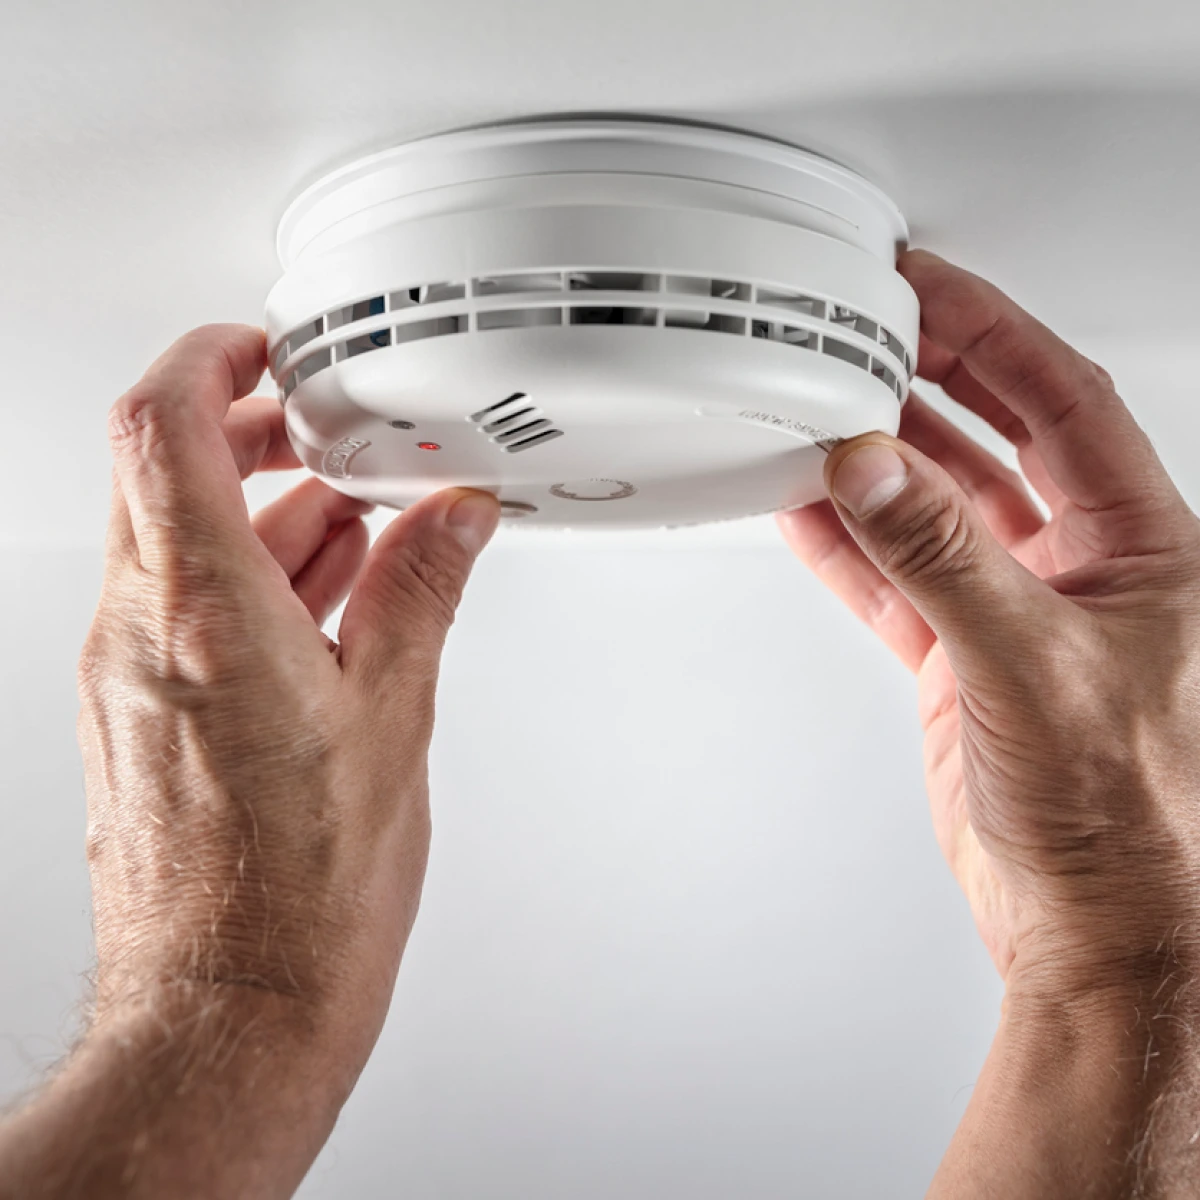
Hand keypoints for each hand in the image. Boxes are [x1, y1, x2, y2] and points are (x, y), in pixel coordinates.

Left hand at [1, 324, 499, 1198]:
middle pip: (166, 474)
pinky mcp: (136, 717)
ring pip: (177, 542)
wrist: (230, 1012)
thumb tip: (450, 520)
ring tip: (357, 530)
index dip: (210, 359)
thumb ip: (419, 595)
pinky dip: (246, 579)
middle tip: (330, 439)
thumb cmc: (300, 899)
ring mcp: (126, 677)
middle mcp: (142, 635)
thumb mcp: (392, 720)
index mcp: (206, 616)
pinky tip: (323, 604)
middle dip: (251, 436)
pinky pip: (178, 607)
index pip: (166, 426)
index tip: (266, 350)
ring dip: (261, 515)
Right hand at [780, 251, 1199, 1194]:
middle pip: (995, 434)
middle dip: (928, 376)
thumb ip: (945, 560)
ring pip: (934, 505)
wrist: (1095, 926)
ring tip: (817, 411)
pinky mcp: (963, 659)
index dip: (991, 329)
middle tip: (861, 329)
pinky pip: (895, 578)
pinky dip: (848, 545)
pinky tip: (807, 511)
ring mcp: (1015, 610)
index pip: (1061, 396)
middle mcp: (1082, 565)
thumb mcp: (1034, 666)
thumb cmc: (1129, 817)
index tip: (924, 286)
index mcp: (1142, 544)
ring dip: (876, 461)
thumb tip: (875, 472)